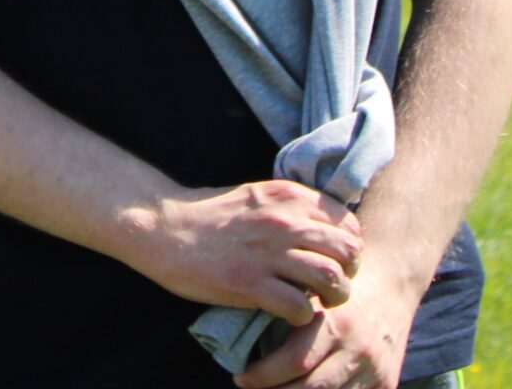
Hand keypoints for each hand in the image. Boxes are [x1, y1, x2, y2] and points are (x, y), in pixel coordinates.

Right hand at [123, 180, 362, 326]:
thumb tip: (326, 232)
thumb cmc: (210, 217)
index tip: (334, 259)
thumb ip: (291, 209)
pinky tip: (290, 313)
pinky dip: (303, 316)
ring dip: (333, 297)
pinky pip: (300, 307)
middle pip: (348, 251)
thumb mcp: (256, 197)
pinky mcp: (249, 282)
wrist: (162, 227)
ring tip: (318, 302)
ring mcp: (266, 252)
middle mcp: (282, 220)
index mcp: (286, 195)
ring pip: (332, 278)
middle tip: (331, 284)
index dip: (349, 246)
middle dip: (348, 273)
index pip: (348, 223)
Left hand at [233, 251, 420, 388]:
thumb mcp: (310, 292)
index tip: (241, 377)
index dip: (263, 376)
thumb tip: (233, 335)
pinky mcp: (387, 384)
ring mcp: (375, 371)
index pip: (294, 362)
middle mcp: (357, 350)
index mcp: (335, 324)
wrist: (390, 286)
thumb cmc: (334, 288)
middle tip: (251, 388)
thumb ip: (283, 312)